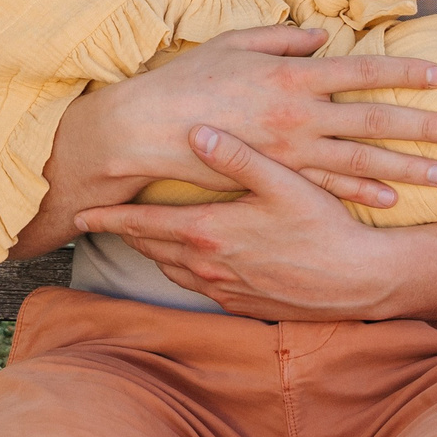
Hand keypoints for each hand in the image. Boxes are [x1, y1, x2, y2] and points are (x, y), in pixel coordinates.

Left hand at [73, 125, 407, 320]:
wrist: (356, 281)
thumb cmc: (323, 226)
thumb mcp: (283, 182)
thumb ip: (238, 156)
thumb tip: (196, 131)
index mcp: (209, 232)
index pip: (143, 225)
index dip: (109, 219)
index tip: (80, 215)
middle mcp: (207, 266)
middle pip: (151, 249)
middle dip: (126, 235)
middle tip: (103, 223)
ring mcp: (223, 290)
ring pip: (171, 270)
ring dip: (153, 254)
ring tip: (141, 238)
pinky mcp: (240, 305)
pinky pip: (197, 287)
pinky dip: (183, 271)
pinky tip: (189, 260)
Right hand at [79, 26, 436, 207]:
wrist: (147, 129)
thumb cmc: (190, 78)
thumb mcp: (236, 42)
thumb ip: (284, 37)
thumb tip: (322, 36)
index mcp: (294, 73)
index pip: (363, 71)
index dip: (404, 72)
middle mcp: (301, 113)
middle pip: (376, 121)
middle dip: (424, 126)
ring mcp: (291, 152)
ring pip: (362, 162)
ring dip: (406, 168)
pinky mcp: (276, 179)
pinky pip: (327, 190)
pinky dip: (361, 196)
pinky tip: (391, 200)